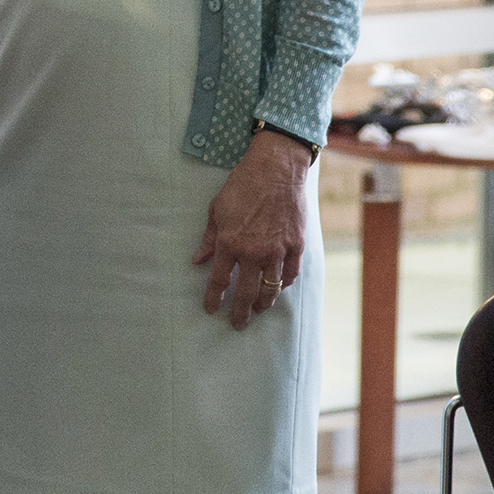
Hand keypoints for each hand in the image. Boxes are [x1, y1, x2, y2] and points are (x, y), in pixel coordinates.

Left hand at [191, 128, 309, 329]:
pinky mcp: (296, 246)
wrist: (275, 170)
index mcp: (230, 243)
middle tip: (238, 324)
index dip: (214, 298)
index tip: (211, 310)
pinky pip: (290, 274)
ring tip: (259, 309)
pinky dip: (284, 284)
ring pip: (271, 289)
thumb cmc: (242, 186)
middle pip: (245, 293)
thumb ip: (209, 239)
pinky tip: (279, 286)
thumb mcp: (217, 209)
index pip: (219, 280)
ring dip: (263, 303)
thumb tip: (197, 260)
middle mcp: (253, 252)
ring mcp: (277, 251)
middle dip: (240, 312)